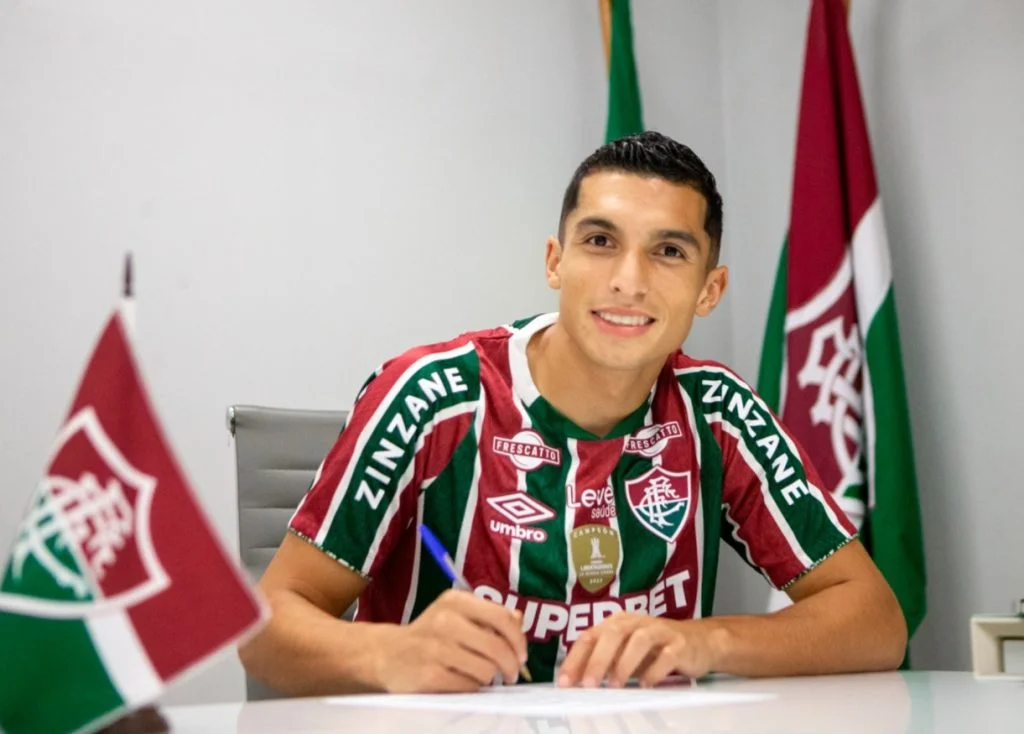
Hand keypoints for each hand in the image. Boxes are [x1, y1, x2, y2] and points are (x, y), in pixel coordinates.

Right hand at [374, 589, 527, 692]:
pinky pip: (469, 686)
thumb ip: (488, 616)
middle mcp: (446, 620)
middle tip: (511, 674)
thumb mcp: (456, 615)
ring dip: (488, 677)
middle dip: (511, 665)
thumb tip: (519, 619)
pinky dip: (471, 687)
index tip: (521, 654)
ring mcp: (436, 648)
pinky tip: (461, 680)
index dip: (518, 640)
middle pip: (498, 648)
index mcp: (456, 601)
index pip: (502, 617)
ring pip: (486, 670)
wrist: (387, 654)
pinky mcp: (430, 674)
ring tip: (478, 674)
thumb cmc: (430, 635)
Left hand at [557, 613, 718, 688]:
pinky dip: (655, 671)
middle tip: (588, 684)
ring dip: (624, 663)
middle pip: (612, 634)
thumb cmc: (656, 648)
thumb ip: (605, 662)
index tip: (565, 682)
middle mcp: (636, 623)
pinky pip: (667, 655)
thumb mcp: (626, 653)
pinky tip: (647, 685)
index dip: (576, 658)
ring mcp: (660, 631)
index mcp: (617, 623)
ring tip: (615, 684)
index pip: (590, 636)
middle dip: (598, 660)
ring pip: (639, 640)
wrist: (700, 641)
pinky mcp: (680, 644)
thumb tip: (576, 682)